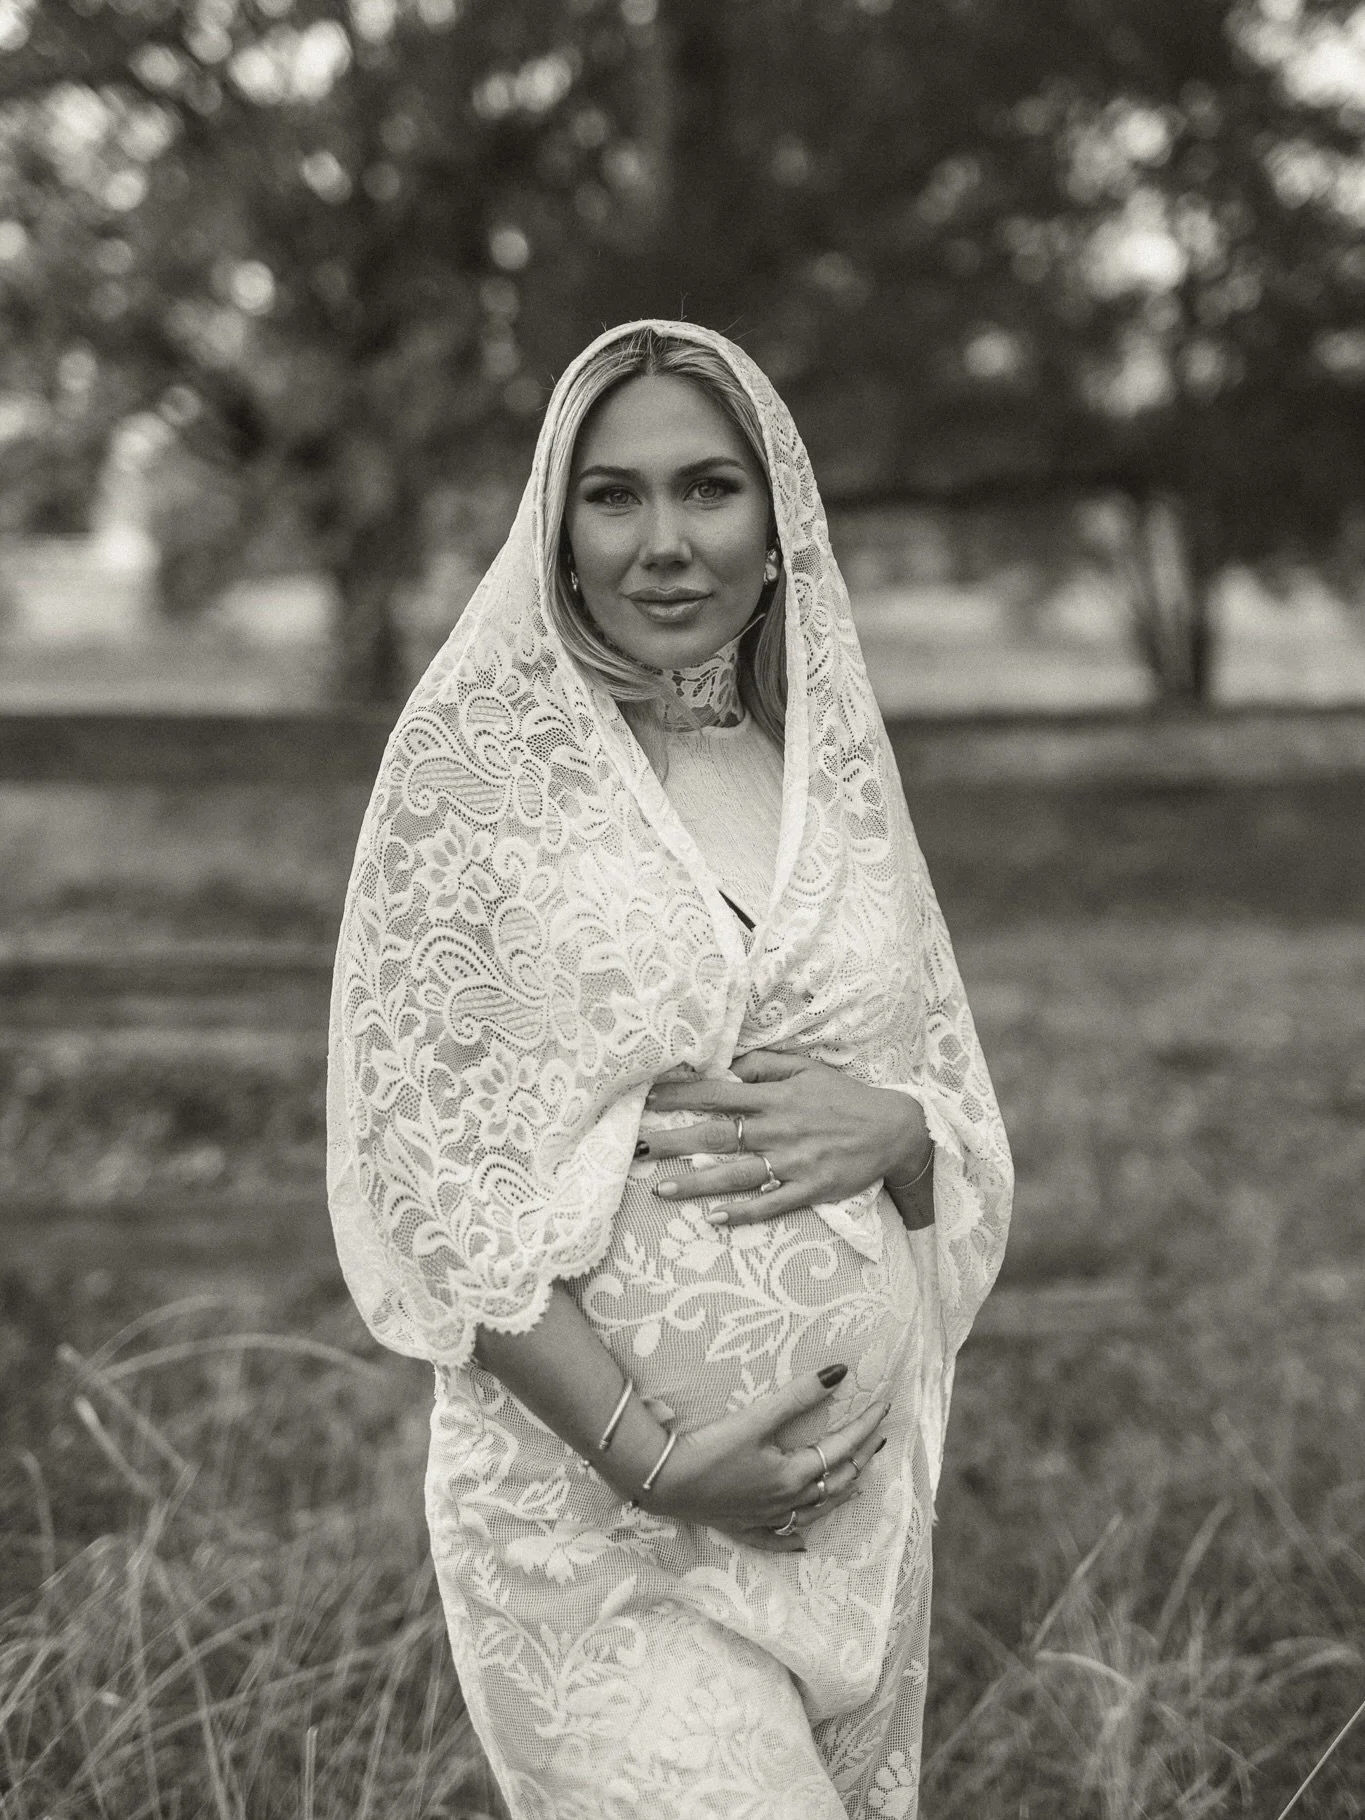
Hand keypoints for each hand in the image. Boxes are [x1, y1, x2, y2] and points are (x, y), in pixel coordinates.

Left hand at [640, 1051, 929, 1225]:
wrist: (893, 1129)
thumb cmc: (844, 1097)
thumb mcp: (807, 1068)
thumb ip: (764, 1065)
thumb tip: (726, 1067)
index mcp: (776, 1097)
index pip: (718, 1094)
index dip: (681, 1096)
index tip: (648, 1099)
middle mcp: (780, 1128)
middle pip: (717, 1135)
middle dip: (674, 1141)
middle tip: (636, 1148)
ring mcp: (794, 1162)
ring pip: (736, 1174)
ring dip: (697, 1182)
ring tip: (661, 1189)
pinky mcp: (811, 1189)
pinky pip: (771, 1204)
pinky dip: (743, 1212)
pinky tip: (714, 1219)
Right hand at [641, 1366, 890, 1552]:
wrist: (662, 1482)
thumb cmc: (708, 1449)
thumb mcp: (756, 1419)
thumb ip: (799, 1396)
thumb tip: (840, 1372)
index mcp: (793, 1475)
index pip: (842, 1447)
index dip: (865, 1425)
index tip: (884, 1405)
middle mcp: (786, 1502)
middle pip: (836, 1482)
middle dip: (861, 1458)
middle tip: (877, 1438)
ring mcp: (765, 1519)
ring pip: (815, 1511)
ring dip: (839, 1495)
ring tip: (856, 1482)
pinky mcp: (742, 1527)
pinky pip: (778, 1539)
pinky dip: (796, 1538)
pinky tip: (804, 1541)